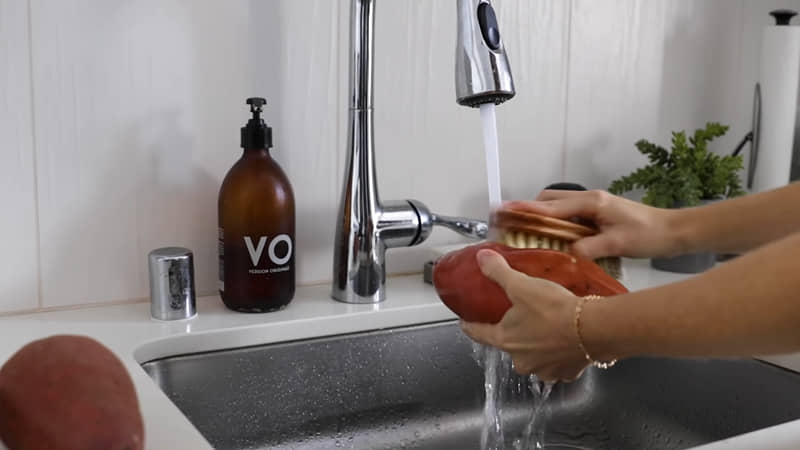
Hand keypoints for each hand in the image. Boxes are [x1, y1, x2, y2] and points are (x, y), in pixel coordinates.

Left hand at [460, 248, 588, 381]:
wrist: (594, 328)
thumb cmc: (554, 310)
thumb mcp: (521, 285)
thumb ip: (499, 272)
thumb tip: (482, 258)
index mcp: (505, 340)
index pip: (479, 334)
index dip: (471, 326)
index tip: (465, 323)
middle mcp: (522, 361)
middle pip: (509, 345)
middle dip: (513, 333)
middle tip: (520, 316)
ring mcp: (544, 370)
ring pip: (534, 356)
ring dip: (537, 344)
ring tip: (545, 325)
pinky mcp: (566, 372)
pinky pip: (557, 362)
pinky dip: (558, 351)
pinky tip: (565, 338)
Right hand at [502, 189, 678, 259]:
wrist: (675, 232)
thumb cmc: (650, 235)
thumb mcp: (618, 244)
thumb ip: (590, 248)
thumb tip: (566, 253)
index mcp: (591, 202)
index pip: (551, 205)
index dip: (526, 208)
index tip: (504, 210)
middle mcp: (590, 200)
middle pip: (549, 200)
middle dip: (529, 210)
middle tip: (510, 224)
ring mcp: (594, 206)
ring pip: (558, 207)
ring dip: (542, 217)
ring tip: (525, 232)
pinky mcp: (598, 215)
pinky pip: (569, 216)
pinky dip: (556, 224)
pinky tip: (552, 239)